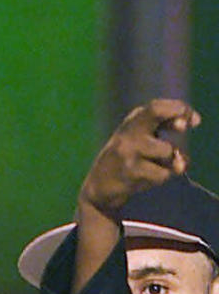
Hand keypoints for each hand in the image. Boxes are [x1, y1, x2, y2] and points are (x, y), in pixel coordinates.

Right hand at [79, 99, 200, 219]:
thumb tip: (192, 123)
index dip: (180, 109)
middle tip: (186, 126)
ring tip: (155, 167)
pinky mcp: (130, 172)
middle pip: (155, 112)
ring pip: (167, 151)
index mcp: (132, 121)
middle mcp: (127, 132)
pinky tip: (146, 179)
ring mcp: (127, 151)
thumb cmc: (126, 160)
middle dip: (176, 117)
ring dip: (169, 161)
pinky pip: (163, 174)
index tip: (194, 121)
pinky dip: (161, 177)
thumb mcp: (141, 138)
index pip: (157, 106)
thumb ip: (164, 126)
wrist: (98, 187)